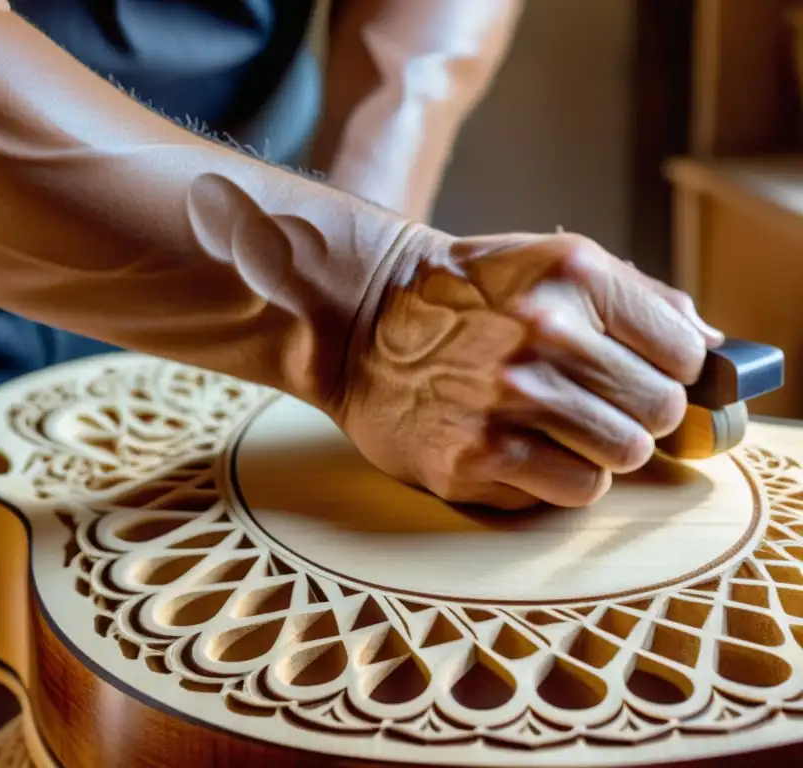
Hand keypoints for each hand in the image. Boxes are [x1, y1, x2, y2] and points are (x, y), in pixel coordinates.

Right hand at [333, 229, 723, 509]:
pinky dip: (563, 477)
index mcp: (573, 276)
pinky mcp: (476, 456)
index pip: (686, 352)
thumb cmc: (463, 296)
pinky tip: (527, 449)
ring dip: (603, 448)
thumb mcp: (549, 263)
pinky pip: (575, 488)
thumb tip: (713, 350)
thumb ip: (636, 300)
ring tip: (560, 427)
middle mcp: (543, 334)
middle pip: (659, 410)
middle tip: (599, 404)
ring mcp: (508, 400)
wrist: (360, 318)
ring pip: (625, 455)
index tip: (646, 375)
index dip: (672, 370)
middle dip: (639, 413)